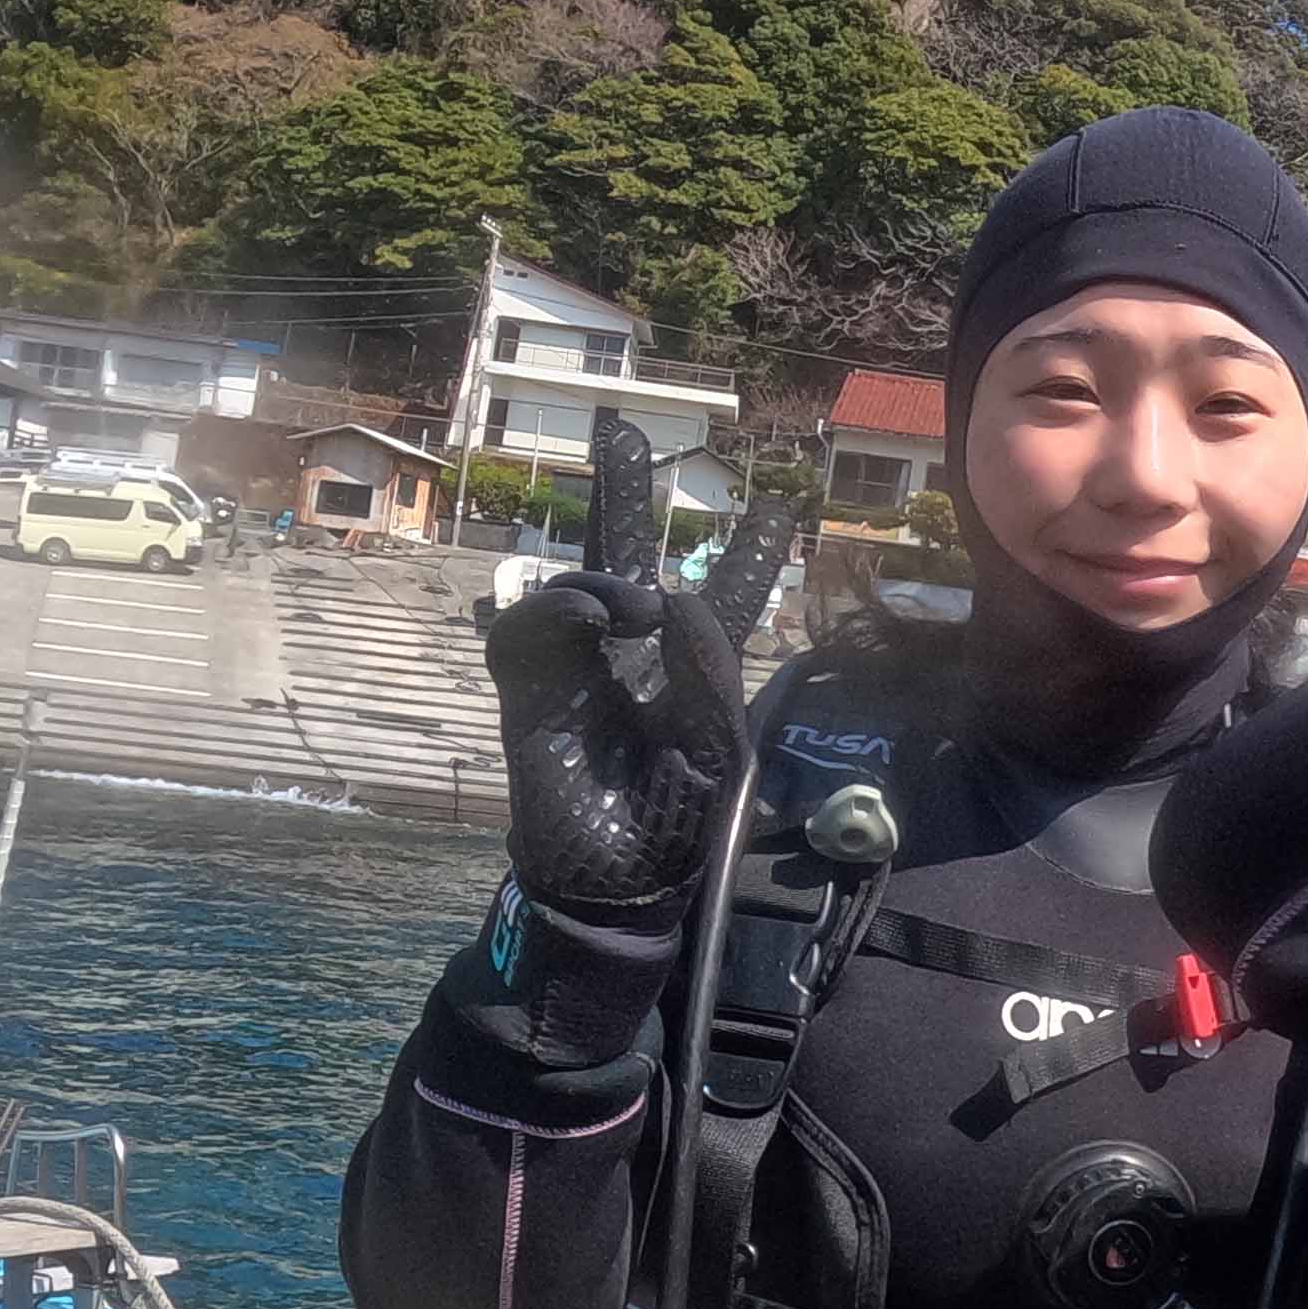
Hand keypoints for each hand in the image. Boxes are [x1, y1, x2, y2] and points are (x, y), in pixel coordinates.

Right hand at [485, 412, 749, 912]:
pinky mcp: (529, 687)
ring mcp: (576, 664)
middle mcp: (631, 651)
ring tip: (634, 603)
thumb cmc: (676, 822)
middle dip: (624, 490)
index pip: (722, 594)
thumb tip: (669, 594)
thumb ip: (706, 670)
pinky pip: (530, 626)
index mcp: (692, 666)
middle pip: (629, 553)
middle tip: (621, 427)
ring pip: (579, 581)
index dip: (747, 552)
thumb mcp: (717, 748)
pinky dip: (560, 607)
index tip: (778, 506)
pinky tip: (589, 615)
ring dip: (606, 576)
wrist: (616, 880)